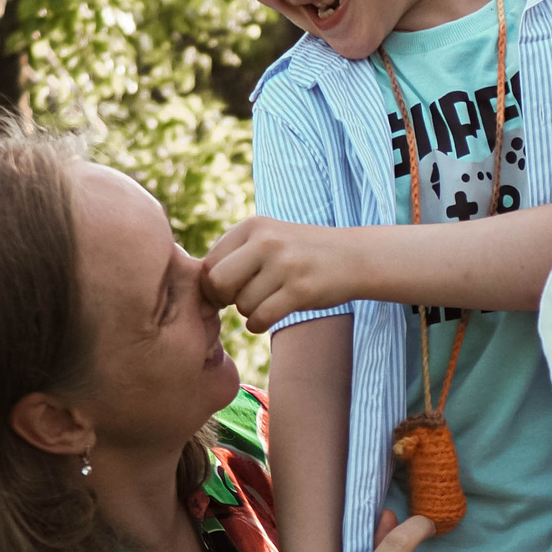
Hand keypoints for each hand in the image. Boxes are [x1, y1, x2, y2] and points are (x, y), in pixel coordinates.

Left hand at [201, 217, 362, 332]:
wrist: (354, 257)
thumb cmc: (303, 253)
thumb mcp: (269, 238)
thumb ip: (235, 254)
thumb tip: (196, 286)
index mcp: (253, 226)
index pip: (209, 262)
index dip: (211, 284)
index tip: (226, 292)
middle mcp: (266, 241)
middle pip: (217, 283)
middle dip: (223, 299)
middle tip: (238, 302)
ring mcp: (284, 265)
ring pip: (242, 304)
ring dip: (249, 312)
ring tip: (267, 303)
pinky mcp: (300, 290)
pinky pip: (261, 318)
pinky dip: (259, 325)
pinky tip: (268, 318)